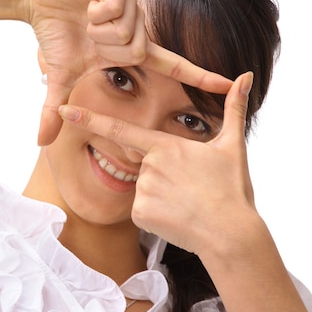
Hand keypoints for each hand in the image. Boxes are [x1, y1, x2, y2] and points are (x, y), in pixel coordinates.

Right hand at [26, 0, 232, 144]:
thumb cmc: (54, 35)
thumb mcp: (58, 78)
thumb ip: (55, 110)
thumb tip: (41, 142)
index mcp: (133, 49)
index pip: (174, 66)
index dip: (201, 77)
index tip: (231, 84)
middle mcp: (138, 27)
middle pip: (139, 53)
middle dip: (107, 50)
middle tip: (90, 36)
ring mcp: (130, 5)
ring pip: (127, 32)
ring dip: (98, 31)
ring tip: (87, 19)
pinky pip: (114, 9)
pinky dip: (94, 12)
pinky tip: (86, 4)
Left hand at [57, 72, 254, 261]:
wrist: (230, 234)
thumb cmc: (231, 190)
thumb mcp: (232, 146)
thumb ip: (233, 109)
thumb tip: (246, 76)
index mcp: (166, 146)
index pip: (121, 130)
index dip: (90, 119)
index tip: (65, 110)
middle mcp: (149, 166)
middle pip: (145, 166)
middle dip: (164, 176)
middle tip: (191, 189)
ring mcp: (142, 191)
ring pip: (144, 189)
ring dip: (162, 195)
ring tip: (187, 204)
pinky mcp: (139, 215)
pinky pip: (142, 211)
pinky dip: (157, 214)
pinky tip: (177, 217)